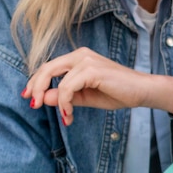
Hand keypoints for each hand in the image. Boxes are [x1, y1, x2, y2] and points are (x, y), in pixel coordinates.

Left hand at [22, 47, 172, 125]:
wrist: (141, 91)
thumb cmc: (117, 93)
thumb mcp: (85, 97)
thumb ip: (65, 96)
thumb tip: (44, 98)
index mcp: (78, 58)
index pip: (49, 67)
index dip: (36, 82)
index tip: (30, 98)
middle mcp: (79, 55)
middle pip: (47, 68)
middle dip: (36, 87)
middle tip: (33, 105)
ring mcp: (85, 60)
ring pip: (55, 78)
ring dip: (55, 101)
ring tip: (64, 117)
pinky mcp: (91, 70)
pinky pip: (67, 87)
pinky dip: (64, 102)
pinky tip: (70, 114)